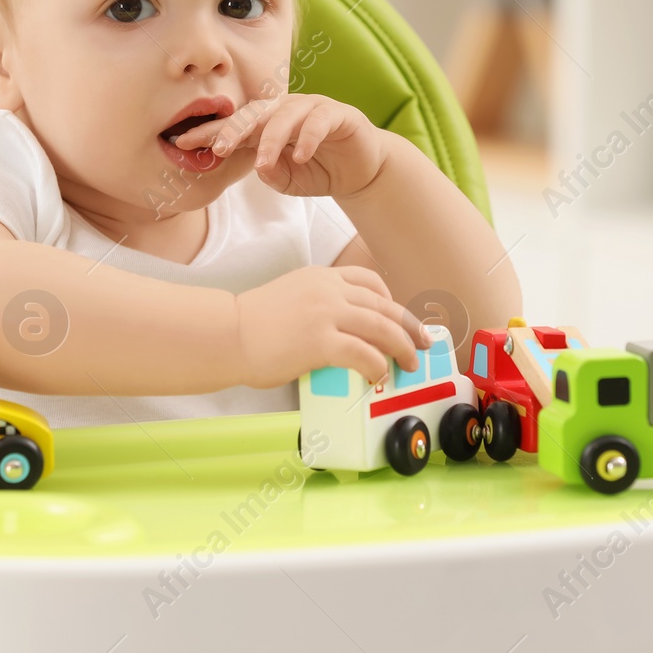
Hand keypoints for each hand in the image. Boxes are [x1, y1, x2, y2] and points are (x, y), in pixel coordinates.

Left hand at [175, 93, 388, 198]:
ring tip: (263, 163)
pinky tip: (301, 155)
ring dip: (271, 139)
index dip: (208, 133)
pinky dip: (308, 137)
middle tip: (217, 148)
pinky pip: (318, 120)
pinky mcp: (338, 114)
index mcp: (267, 125)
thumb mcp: (289, 180)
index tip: (181, 143)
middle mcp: (285, 111)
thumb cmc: (320, 171)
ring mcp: (311, 109)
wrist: (362, 172)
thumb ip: (272, 175)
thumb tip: (260, 167)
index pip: (233, 125)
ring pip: (284, 115)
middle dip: (232, 129)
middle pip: (253, 113)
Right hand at [234, 265, 430, 388]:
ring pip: (382, 327)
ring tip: (410, 363)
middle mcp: (328, 289)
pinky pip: (363, 353)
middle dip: (409, 326)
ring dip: (402, 347)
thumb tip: (341, 329)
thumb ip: (319, 304)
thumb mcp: (291, 296)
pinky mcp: (320, 341)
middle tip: (423, 343)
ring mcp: (326, 314)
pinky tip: (379, 375)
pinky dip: (378, 365)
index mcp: (321, 277)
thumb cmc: (254, 323)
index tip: (399, 317)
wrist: (228, 334)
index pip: (369, 280)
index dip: (391, 300)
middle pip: (383, 304)